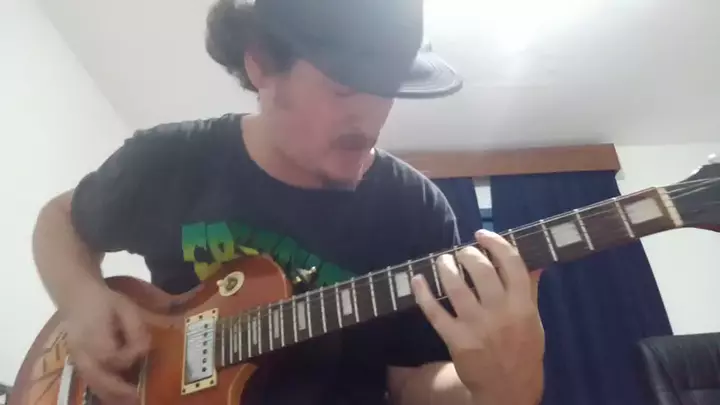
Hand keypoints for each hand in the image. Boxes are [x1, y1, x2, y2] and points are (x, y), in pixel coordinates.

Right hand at [63, 284, 149, 404]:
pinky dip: (102, 390)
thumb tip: (143, 351)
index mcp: (93, 332)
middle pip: (97, 376)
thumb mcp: (126, 307)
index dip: (128, 357)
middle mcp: (81, 349)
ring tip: (129, 401)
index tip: (142, 351)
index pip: (111, 355)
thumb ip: (136, 329)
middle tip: (137, 397)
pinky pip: (88, 380)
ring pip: (91, 382)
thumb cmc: (105, 301)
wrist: (77, 297)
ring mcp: (76, 357)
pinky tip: (116, 396)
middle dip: (117, 389)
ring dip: (109, 394)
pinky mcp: (76, 362)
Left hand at [411, 229, 544, 404]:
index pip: (511, 262)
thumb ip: (530, 290)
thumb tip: (534, 262)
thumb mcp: (534, 320)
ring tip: (443, 261)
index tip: (481, 234)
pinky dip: (423, 293)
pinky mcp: (457, 340)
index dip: (495, 242)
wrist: (509, 389)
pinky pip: (435, 312)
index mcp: (522, 304)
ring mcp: (477, 326)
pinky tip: (417, 279)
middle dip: (467, 254)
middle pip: (480, 270)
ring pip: (456, 286)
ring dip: (445, 267)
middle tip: (461, 252)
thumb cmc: (523, 350)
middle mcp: (500, 312)